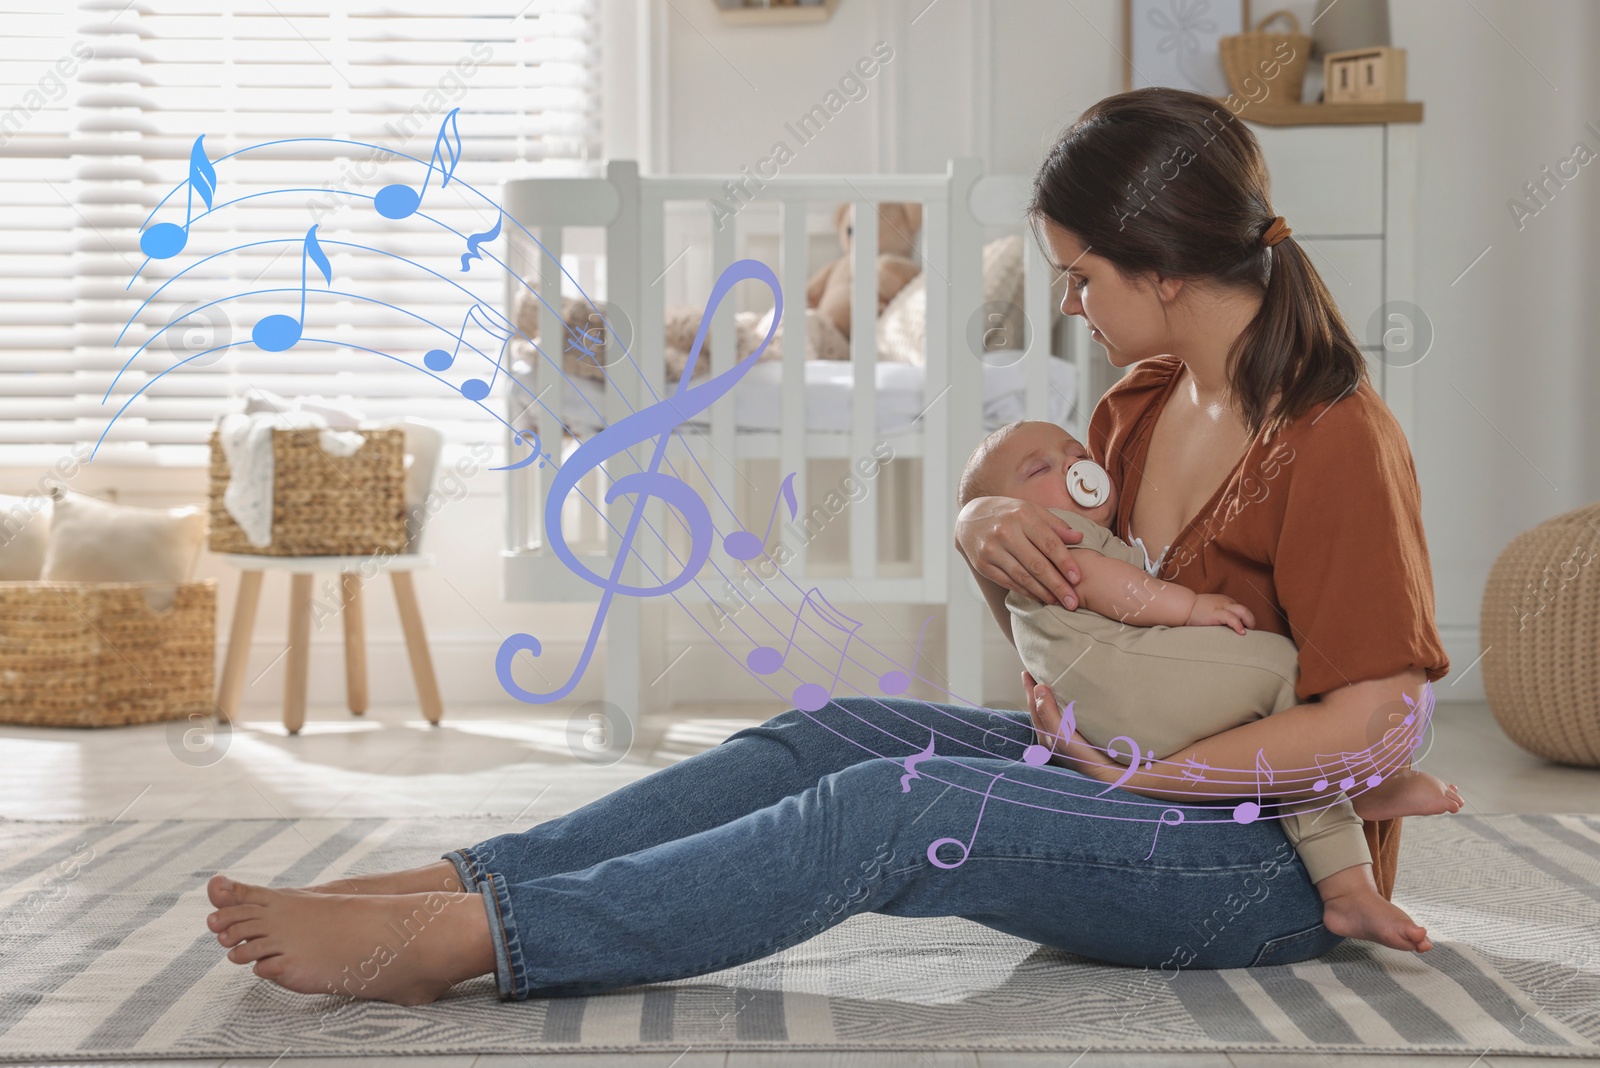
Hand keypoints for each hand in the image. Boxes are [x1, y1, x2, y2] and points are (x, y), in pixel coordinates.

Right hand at [956, 496, 1084, 608]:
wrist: (969, 518)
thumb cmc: (1007, 514)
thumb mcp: (1031, 510)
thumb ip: (1055, 525)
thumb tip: (1079, 537)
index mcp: (1022, 516)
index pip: (1049, 543)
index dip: (1065, 562)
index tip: (1078, 579)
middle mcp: (1005, 532)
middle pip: (1037, 564)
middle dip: (1057, 585)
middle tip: (1072, 602)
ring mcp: (992, 549)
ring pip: (1022, 576)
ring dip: (1043, 592)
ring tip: (1059, 602)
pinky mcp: (982, 564)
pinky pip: (1008, 582)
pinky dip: (1025, 591)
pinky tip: (1039, 597)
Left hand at [1022, 671, 1116, 779]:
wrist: (1111, 774)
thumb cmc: (1084, 757)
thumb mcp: (1062, 734)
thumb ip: (1048, 712)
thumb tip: (1039, 688)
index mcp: (1045, 738)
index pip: (1034, 707)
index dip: (1030, 689)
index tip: (1026, 671)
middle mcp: (1052, 741)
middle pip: (1040, 711)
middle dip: (1036, 693)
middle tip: (1034, 675)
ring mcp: (1065, 743)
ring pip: (1051, 716)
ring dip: (1048, 700)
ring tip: (1048, 686)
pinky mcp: (1078, 743)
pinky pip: (1064, 720)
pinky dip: (1061, 708)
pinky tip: (1068, 705)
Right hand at [1186, 593, 1254, 634]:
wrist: (1183, 607)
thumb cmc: (1195, 613)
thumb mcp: (1211, 612)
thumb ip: (1220, 618)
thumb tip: (1229, 631)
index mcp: (1226, 603)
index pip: (1241, 611)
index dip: (1246, 621)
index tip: (1246, 631)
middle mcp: (1226, 603)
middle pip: (1245, 610)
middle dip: (1251, 622)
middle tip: (1249, 634)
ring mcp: (1222, 607)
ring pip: (1243, 611)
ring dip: (1249, 622)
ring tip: (1247, 633)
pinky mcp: (1217, 612)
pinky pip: (1232, 618)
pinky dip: (1238, 625)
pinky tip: (1241, 633)